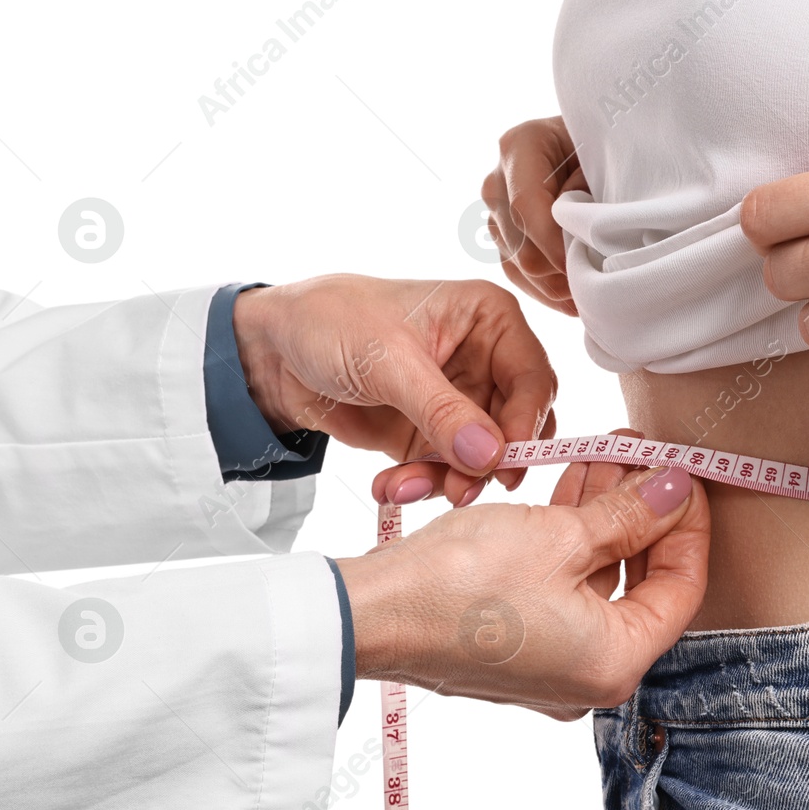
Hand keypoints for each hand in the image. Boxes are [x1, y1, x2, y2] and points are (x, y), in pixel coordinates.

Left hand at [232, 274, 556, 506]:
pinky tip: (388, 485)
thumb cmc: (332, 321)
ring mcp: (462, 402)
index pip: (533, 378)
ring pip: (484, 458)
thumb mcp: (388, 361)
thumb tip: (489, 455)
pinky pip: (448, 472)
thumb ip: (442, 410)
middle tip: (457, 489)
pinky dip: (422, 486)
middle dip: (485, 463)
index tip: (503, 462)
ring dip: (448, 481)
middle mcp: (487, 361)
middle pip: (518, 426)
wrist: (275, 350)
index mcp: (490, 320)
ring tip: (403, 486)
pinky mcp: (434, 435)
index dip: (525, 423)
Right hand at [336, 454, 709, 720]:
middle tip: (645, 457)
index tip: (682, 474)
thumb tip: (673, 490)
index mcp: (614, 663)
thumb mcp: (559, 537)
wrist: (368, 614)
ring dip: (607, 518)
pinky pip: (562, 587)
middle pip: (643, 584)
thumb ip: (627, 516)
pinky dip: (572, 540)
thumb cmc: (459, 584)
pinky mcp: (514, 644)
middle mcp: (587, 676)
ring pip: (599, 580)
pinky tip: (570, 486)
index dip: (689, 524)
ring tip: (608, 455)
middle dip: (646, 514)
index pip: (683, 588)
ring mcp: (548, 664)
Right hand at [481, 115, 587, 315]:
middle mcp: (497, 182)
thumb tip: (580, 230)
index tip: (588, 264)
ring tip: (595, 293)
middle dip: (561, 271)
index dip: (555, 244)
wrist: (595, 146)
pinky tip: (577, 298)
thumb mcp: (607, 152)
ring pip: (518, 268)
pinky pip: (519, 277)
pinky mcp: (504, 239)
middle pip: (520, 247)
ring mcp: (496, 213)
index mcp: (518, 147)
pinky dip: (550, 292)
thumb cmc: (606, 145)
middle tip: (602, 283)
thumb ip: (592, 184)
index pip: (526, 207)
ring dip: (558, 286)